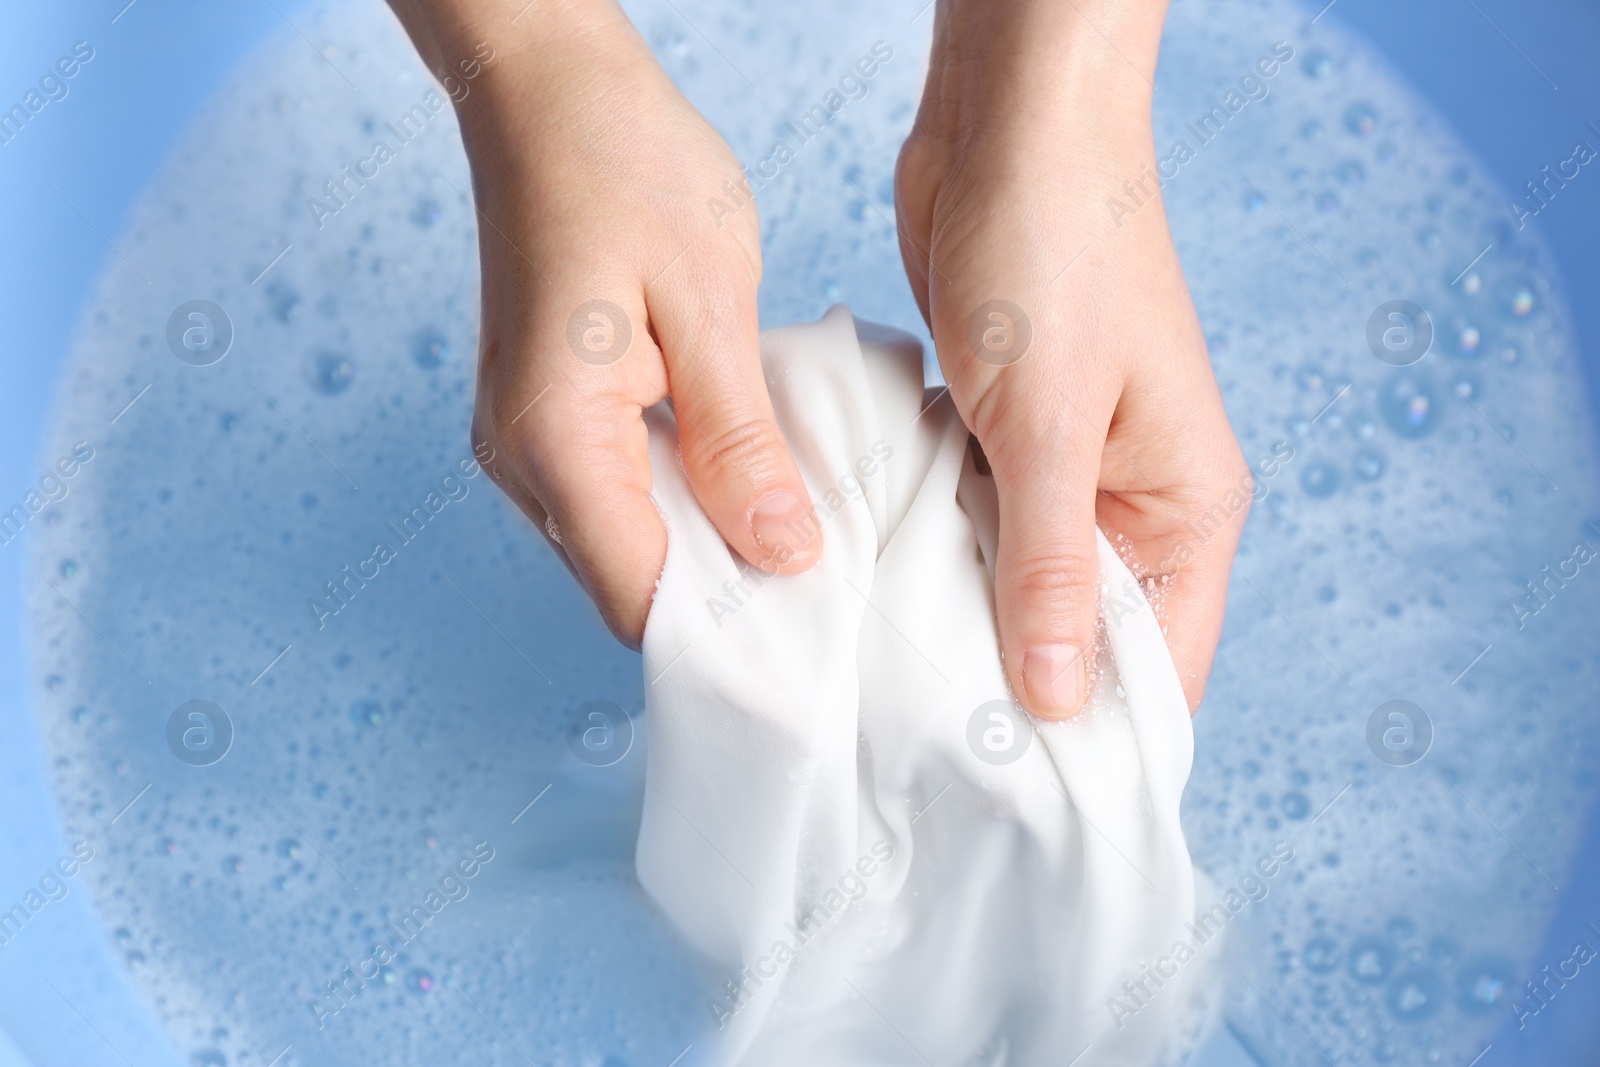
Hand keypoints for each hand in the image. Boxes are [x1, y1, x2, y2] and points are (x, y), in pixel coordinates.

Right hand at [386, 0, 821, 645]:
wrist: (548, 90)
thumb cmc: (624, 167)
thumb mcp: (709, 305)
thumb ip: (739, 443)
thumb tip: (782, 552)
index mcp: (557, 439)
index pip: (641, 598)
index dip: (728, 636)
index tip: (814, 639)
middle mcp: (523, 458)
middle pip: (630, 585)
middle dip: (726, 602)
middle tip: (829, 588)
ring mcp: (526, 440)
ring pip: (626, 544)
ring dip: (708, 550)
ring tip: (800, 530)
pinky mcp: (546, 415)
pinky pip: (619, 494)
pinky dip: (683, 502)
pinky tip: (746, 476)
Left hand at [896, 0, 1249, 716]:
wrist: (1008, 124)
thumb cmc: (1059, 248)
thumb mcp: (1050, 423)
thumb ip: (1051, 565)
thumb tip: (1058, 698)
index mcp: (1185, 506)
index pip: (1161, 664)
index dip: (1096, 732)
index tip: (1015, 791)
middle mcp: (1132, 498)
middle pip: (1082, 634)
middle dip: (1013, 682)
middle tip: (925, 745)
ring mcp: (1061, 467)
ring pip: (1014, 582)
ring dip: (958, 618)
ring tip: (884, 685)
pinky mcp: (999, 434)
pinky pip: (968, 524)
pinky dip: (928, 553)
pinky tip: (871, 593)